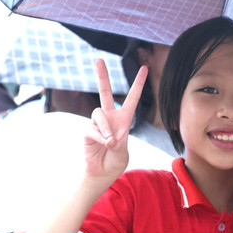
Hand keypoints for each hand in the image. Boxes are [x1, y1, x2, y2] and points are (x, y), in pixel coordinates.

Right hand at [84, 60, 147, 179]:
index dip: (138, 83)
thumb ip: (118, 141)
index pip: (132, 98)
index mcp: (124, 119)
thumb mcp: (123, 152)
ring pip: (98, 113)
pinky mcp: (87, 131)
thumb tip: (107, 135)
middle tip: (99, 60)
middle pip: (105, 93)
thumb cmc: (115, 161)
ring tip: (110, 141)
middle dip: (102, 76)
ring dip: (105, 127)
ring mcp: (97, 123)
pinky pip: (92, 128)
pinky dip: (100, 137)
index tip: (144, 67)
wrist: (102, 172)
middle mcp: (110, 117)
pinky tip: (104, 144)